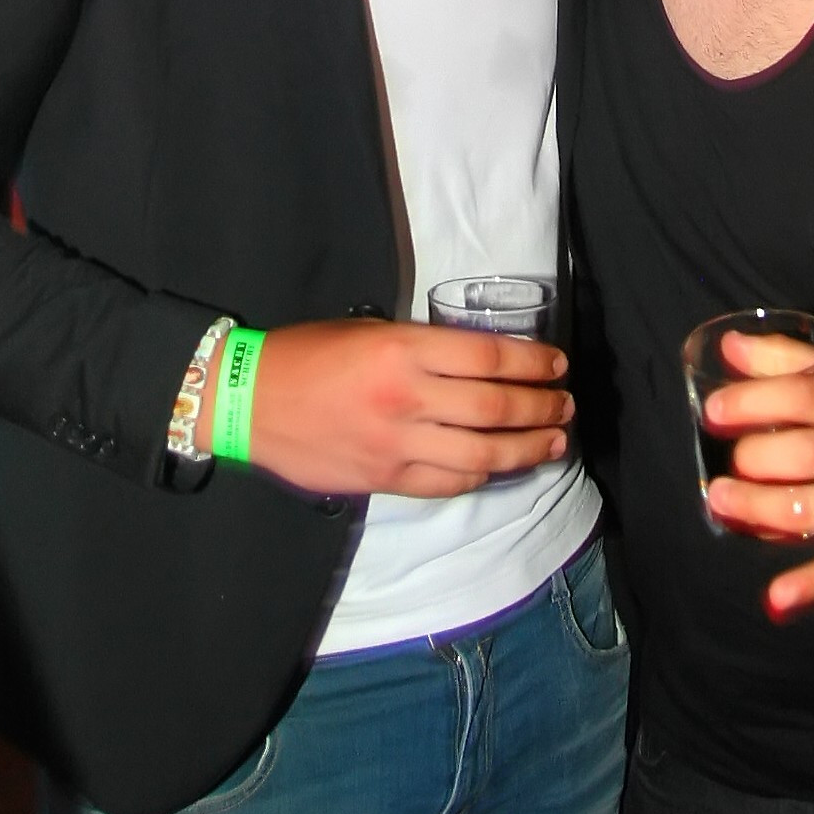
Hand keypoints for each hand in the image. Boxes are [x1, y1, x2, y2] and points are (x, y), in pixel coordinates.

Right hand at [200, 319, 572, 497]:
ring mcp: (396, 445)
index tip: (557, 365)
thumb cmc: (307, 354)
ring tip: (553, 442)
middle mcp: (406, 399)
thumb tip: (480, 363)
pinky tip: (501, 468)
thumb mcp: (368, 330)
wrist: (247, 401)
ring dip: (526, 449)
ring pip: (481, 455)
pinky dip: (482, 476)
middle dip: (541, 408)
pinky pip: (447, 483)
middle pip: (495, 407)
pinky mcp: (383, 480)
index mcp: (402, 351)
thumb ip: (422, 347)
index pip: (489, 358)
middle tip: (566, 405)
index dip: (533, 363)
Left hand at [702, 335, 813, 613]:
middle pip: (807, 454)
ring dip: (759, 509)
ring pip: (813, 511)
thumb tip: (731, 345)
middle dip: (755, 458)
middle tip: (731, 461)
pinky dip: (810, 587)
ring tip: (721, 502)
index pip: (806, 397)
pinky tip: (777, 599)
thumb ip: (795, 361)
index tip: (714, 410)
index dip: (754, 402)